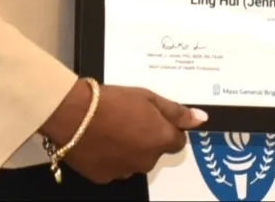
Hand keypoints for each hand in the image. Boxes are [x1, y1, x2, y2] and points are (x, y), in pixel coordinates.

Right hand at [42, 80, 204, 182]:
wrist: (73, 113)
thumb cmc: (113, 100)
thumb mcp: (148, 97)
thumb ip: (176, 112)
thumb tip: (201, 119)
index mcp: (161, 141)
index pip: (177, 141)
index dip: (167, 128)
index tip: (153, 118)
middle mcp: (147, 161)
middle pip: (154, 151)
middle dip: (146, 138)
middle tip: (128, 119)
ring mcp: (125, 172)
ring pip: (134, 161)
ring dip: (129, 149)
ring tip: (111, 129)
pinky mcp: (104, 177)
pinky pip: (114, 167)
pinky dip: (111, 157)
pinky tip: (99, 141)